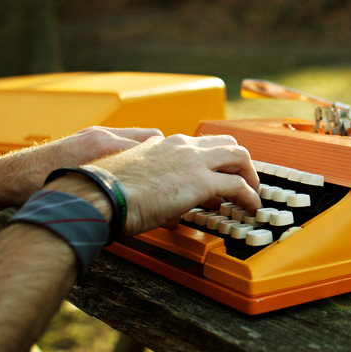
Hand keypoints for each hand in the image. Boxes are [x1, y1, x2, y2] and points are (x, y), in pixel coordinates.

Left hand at [0, 126, 162, 207]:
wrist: (6, 179)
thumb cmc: (36, 186)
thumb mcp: (80, 194)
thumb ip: (114, 193)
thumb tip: (145, 203)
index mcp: (101, 144)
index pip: (152, 142)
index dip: (170, 160)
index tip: (181, 175)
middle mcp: (101, 137)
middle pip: (151, 138)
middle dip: (166, 155)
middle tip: (177, 174)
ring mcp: (94, 138)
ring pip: (138, 141)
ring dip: (149, 156)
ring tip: (158, 176)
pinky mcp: (87, 143)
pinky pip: (122, 144)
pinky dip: (132, 157)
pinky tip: (131, 175)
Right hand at [90, 134, 260, 235]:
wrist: (99, 194)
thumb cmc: (104, 192)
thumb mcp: (129, 178)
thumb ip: (147, 182)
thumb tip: (161, 205)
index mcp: (161, 143)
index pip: (196, 145)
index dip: (209, 163)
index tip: (212, 181)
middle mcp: (180, 146)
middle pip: (224, 143)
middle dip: (237, 162)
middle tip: (241, 182)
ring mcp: (192, 160)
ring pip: (238, 156)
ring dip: (249, 175)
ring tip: (251, 194)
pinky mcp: (200, 180)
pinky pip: (238, 186)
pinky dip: (249, 196)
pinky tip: (250, 208)